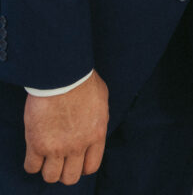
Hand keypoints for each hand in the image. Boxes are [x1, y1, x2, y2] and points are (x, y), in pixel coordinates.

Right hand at [24, 70, 108, 185]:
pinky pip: (31, 167)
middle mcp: (78, 146)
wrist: (63, 74)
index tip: (76, 159)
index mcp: (96, 135)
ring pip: (51, 177)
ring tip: (46, 156)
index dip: (82, 166)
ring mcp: (57, 147)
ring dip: (48, 168)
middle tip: (60, 159)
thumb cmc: (83, 80)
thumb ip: (98, 119)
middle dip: (65, 171)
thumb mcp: (101, 100)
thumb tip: (95, 126)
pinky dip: (32, 163)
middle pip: (70, 177)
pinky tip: (34, 152)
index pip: (91, 167)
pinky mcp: (37, 144)